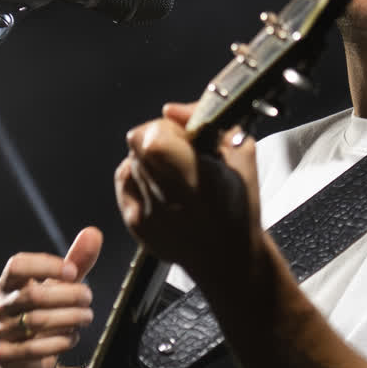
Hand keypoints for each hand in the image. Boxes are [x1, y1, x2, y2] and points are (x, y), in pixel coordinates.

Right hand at [0, 227, 102, 367]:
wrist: (27, 357)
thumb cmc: (44, 311)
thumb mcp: (61, 285)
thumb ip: (77, 260)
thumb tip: (94, 232)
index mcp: (9, 282)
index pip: (17, 265)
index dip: (45, 265)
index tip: (72, 271)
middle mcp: (0, 305)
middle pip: (32, 295)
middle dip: (67, 295)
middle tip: (88, 296)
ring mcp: (0, 330)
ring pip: (36, 322)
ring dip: (69, 318)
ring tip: (87, 316)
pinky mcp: (5, 354)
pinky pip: (33, 349)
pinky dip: (59, 342)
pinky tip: (73, 337)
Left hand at [114, 102, 261, 282]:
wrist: (227, 257)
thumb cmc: (238, 206)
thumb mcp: (241, 153)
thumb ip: (206, 121)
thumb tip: (172, 110)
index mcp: (199, 179)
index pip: (155, 136)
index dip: (168, 128)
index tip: (185, 138)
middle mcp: (169, 198)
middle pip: (138, 141)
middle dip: (158, 138)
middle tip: (180, 155)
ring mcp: (146, 212)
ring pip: (131, 159)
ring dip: (150, 159)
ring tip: (175, 176)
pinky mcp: (134, 222)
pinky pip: (125, 180)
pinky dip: (140, 177)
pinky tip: (162, 188)